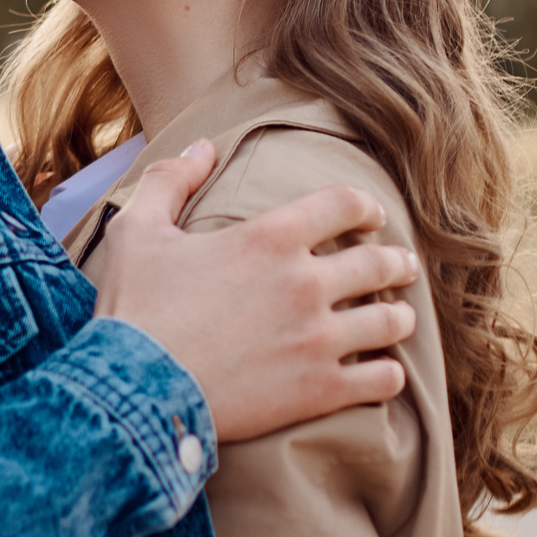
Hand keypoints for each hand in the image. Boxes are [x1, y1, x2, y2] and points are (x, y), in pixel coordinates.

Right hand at [92, 140, 415, 442]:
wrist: (134, 390)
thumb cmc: (134, 309)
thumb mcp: (137, 230)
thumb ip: (173, 179)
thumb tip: (204, 146)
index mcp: (270, 237)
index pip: (345, 204)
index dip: (366, 206)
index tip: (372, 216)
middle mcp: (306, 282)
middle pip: (379, 262)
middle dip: (397, 261)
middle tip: (402, 266)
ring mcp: (318, 338)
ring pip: (392, 321)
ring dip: (400, 317)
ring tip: (399, 319)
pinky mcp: (320, 389)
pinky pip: (384, 379)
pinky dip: (390, 375)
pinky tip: (386, 373)